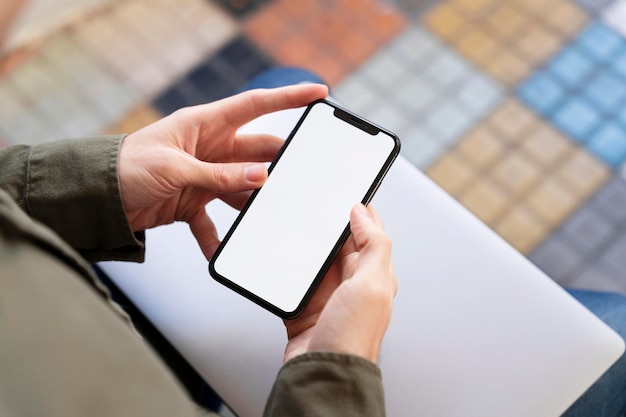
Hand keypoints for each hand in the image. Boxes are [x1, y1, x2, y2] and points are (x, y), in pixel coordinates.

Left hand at [118, 84, 327, 258]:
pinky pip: (214, 222)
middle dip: (280, 163)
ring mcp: (204, 176)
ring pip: (242, 189)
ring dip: (254, 204)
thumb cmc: (125, 166)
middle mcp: (210, 149)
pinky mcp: (193, 202)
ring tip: (271, 216)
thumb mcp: (175, 168)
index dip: (289, 98)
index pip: (256, 106)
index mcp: (206, 125)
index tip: (318, 95)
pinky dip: (219, 238)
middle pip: (258, 152)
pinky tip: (224, 251)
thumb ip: (219, 175)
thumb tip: (260, 177)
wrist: (97, 197)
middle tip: (302, 176)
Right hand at [283, 204, 397, 363]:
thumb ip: (374, 246)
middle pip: (338, 243)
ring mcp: (327, 295)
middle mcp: (352, 283)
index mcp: (375, 275)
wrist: (322, 374)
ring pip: (314, 258)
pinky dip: (286, 268)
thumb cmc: (352, 339)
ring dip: (305, 245)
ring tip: (294, 227)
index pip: (370, 233)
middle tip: (313, 205)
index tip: (344, 192)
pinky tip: (280, 260)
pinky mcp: (304, 306)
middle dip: (327, 224)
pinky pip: (293, 279)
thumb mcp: (372, 286)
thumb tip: (363, 213)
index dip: (359, 211)